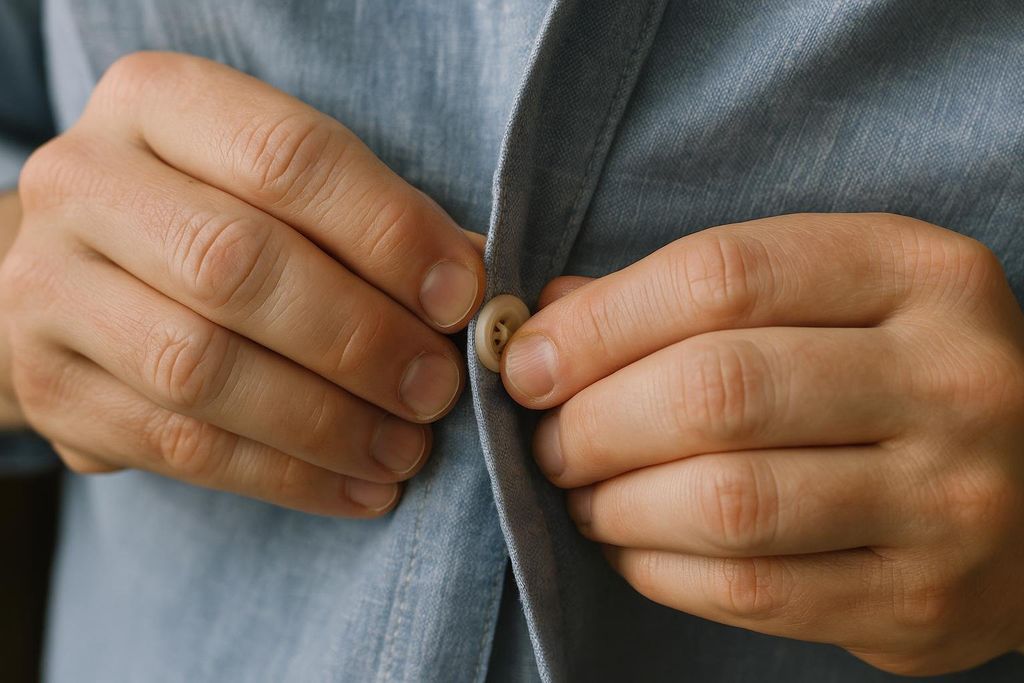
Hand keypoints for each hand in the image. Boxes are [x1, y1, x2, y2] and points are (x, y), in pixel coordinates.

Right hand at [0, 52, 484, 516]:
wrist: (83, 268)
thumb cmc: (217, 216)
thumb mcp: (280, 187)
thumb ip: (369, 221)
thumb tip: (476, 287)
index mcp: (156, 103)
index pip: (287, 155)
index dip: (388, 232)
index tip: (461, 299)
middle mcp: (84, 184)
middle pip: (236, 265)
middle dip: (360, 339)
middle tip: (437, 389)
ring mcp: (48, 288)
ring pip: (200, 368)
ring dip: (328, 423)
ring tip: (406, 449)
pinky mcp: (50, 388)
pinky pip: (178, 447)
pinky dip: (287, 477)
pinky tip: (359, 489)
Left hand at [501, 213, 1023, 674]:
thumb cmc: (893, 372)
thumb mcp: (829, 296)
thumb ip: (696, 296)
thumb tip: (546, 322)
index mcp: (920, 273)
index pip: (721, 276)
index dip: (598, 322)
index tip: (529, 358)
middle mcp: (953, 380)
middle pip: (716, 391)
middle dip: (594, 420)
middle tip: (551, 437)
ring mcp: (951, 501)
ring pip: (727, 503)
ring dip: (616, 501)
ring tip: (583, 491)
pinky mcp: (923, 602)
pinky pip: (750, 592)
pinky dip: (657, 569)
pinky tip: (631, 544)